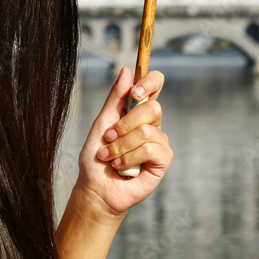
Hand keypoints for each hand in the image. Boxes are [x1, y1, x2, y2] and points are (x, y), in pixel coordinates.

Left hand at [73, 67, 172, 218]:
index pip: (155, 84)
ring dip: (120, 146)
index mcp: (138, 110)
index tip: (134, 92)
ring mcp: (159, 141)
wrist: (95, 188)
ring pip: (146, 131)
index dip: (150, 82)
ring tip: (109, 157)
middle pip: (153, 108)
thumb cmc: (96, 157)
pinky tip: (121, 166)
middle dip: (125, 124)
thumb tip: (126, 70)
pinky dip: (129, 158)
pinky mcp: (163, 159)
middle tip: (108, 137)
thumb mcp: (101, 123)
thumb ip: (115, 98)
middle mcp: (152, 123)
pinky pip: (149, 149)